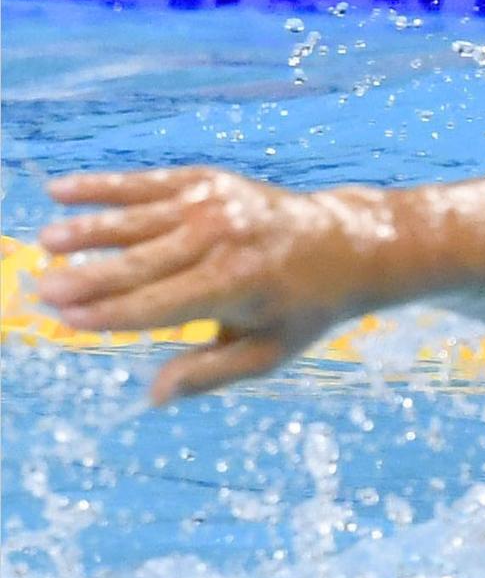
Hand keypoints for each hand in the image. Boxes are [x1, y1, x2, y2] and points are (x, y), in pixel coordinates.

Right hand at [33, 168, 393, 402]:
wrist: (350, 242)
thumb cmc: (302, 308)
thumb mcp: (269, 352)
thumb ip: (211, 372)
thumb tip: (155, 396)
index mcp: (238, 285)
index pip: (160, 305)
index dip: (112, 315)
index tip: (68, 320)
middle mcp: (224, 239)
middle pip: (142, 263)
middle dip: (90, 278)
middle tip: (42, 290)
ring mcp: (216, 205)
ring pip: (138, 219)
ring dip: (89, 229)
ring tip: (47, 242)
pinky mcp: (209, 181)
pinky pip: (147, 184)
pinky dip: (104, 187)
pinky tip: (59, 191)